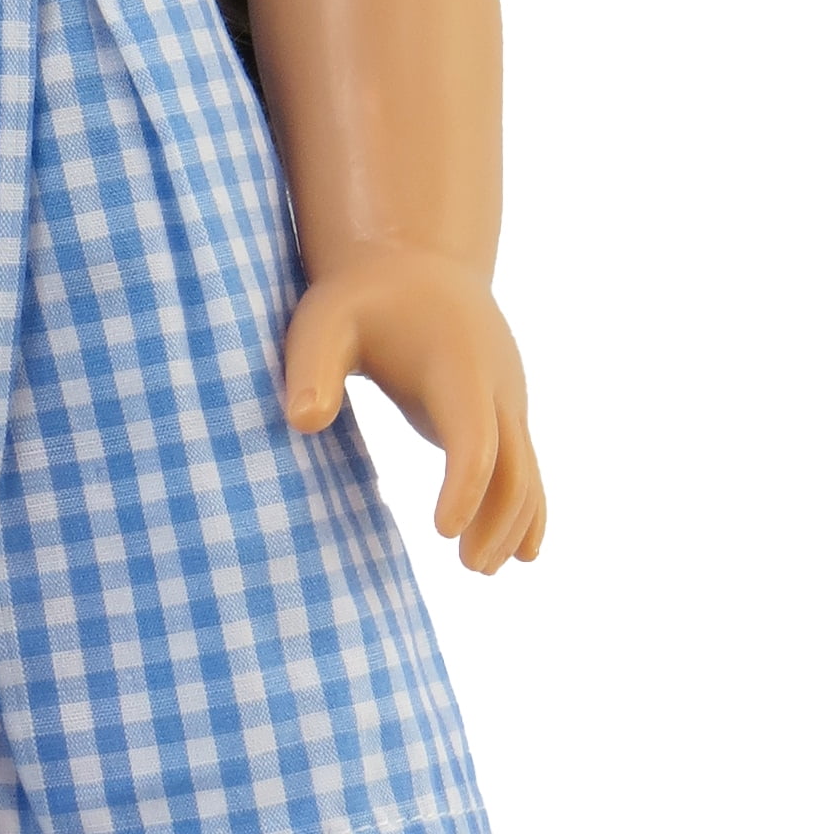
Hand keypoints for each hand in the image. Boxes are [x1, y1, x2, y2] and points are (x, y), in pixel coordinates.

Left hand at [282, 241, 545, 571]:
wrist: (415, 263)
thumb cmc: (360, 300)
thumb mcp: (323, 322)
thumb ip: (311, 369)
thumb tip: (303, 423)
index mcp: (458, 364)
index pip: (475, 435)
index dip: (465, 486)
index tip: (443, 532)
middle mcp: (496, 384)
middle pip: (514, 463)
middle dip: (498, 518)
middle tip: (469, 568)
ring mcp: (507, 400)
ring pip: (527, 471)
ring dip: (515, 522)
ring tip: (480, 570)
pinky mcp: (504, 413)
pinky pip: (526, 467)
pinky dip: (529, 508)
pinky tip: (523, 552)